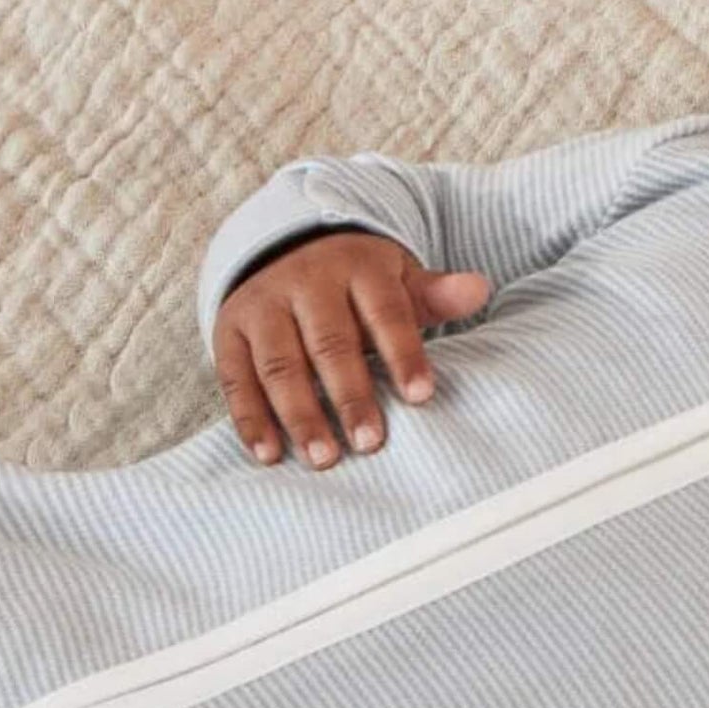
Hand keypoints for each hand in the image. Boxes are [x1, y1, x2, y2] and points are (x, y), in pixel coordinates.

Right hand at [211, 230, 491, 468]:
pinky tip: (270, 455)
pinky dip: (250, 419)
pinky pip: (236, 378)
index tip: (421, 396)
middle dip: (350, 395)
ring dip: (300, 414)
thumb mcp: (395, 279)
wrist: (282, 249)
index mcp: (356, 268)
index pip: (385, 312)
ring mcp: (263, 306)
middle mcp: (305, 282)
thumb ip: (434, 295)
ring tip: (323, 458)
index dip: (403, 354)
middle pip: (329, 342)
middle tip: (370, 443)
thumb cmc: (354, 283)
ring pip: (280, 364)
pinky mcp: (229, 331)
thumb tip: (479, 289)